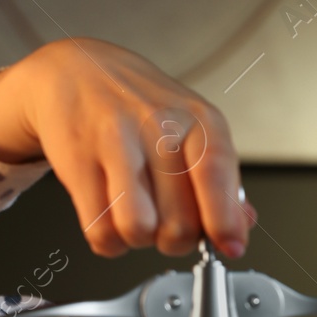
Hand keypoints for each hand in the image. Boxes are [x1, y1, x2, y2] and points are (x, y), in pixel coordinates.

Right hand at [0, 37, 256, 257]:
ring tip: (135, 218)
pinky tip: (110, 217)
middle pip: (181, 222)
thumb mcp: (193, 129)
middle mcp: (159, 125)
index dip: (225, 222)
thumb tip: (241, 226)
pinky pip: (100, 229)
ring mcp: (116, 141)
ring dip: (138, 240)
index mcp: (198, 119)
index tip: (229, 247)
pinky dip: (108, 239)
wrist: (76, 70)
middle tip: (166, 224)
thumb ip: (221, 180)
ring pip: (139, 229)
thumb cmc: (139, 106)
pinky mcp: (77, 160)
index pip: (218, 176)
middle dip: (175, 240)